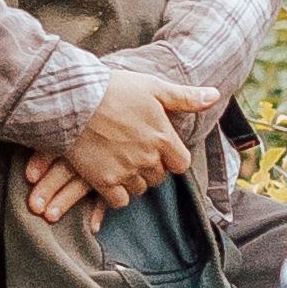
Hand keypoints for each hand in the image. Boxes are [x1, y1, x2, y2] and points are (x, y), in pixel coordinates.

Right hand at [28, 62, 207, 211]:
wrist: (71, 99)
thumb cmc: (113, 88)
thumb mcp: (153, 87)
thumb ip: (185, 97)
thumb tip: (215, 96)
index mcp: (163, 137)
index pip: (181, 163)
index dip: (171, 158)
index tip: (158, 149)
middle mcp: (148, 157)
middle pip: (160, 177)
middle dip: (151, 168)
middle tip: (134, 152)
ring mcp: (125, 171)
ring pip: (140, 189)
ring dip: (134, 180)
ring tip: (119, 161)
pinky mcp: (102, 181)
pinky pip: (119, 200)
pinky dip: (116, 193)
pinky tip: (108, 177)